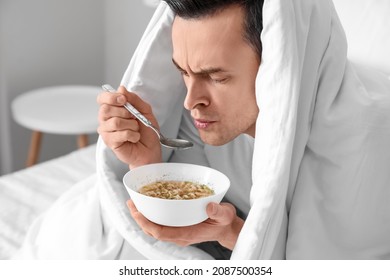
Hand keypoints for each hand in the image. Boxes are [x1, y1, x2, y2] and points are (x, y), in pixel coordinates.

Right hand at [97, 86, 161, 168]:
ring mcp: (106, 132)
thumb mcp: (145, 110)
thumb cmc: (147, 131)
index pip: (102, 98)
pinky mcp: (110, 143)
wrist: (151, 150)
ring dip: (131, 125)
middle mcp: (106, 120)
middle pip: (105, 109)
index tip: (123, 100)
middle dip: (124, 112)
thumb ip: (134, 99)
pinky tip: (135, 138)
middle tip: (134, 118)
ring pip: (115, 122)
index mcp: (113, 110)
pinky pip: (120, 134)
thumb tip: (121, 88)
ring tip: (136, 130)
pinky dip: (132, 135)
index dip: (111, 97)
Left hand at [127, 200, 243, 249]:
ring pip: (154, 228)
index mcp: (187, 234)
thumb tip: (209, 206)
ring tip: (134, 203)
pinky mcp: (178, 227)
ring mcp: (178, 232)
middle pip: (153, 231)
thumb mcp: (225, 215)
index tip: (138, 212)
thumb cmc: (224, 222)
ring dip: (143, 218)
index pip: (161, 232)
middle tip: (131, 203)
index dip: (147, 224)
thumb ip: (218, 211)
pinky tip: (148, 205)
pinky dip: (151, 216)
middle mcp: (179, 235)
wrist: (226, 229)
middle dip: (139, 219)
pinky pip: (160, 224)